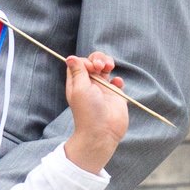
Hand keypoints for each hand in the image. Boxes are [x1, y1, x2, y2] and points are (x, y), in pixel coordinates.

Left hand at [64, 52, 129, 174]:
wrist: (102, 132)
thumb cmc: (88, 112)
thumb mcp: (79, 88)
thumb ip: (78, 71)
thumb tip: (70, 57)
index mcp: (77, 83)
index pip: (80, 63)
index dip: (86, 61)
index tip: (91, 68)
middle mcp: (90, 84)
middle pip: (93, 62)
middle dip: (99, 59)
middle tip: (101, 66)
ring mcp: (103, 89)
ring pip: (106, 68)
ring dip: (108, 62)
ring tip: (110, 66)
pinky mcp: (116, 96)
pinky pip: (118, 81)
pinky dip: (118, 80)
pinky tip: (117, 84)